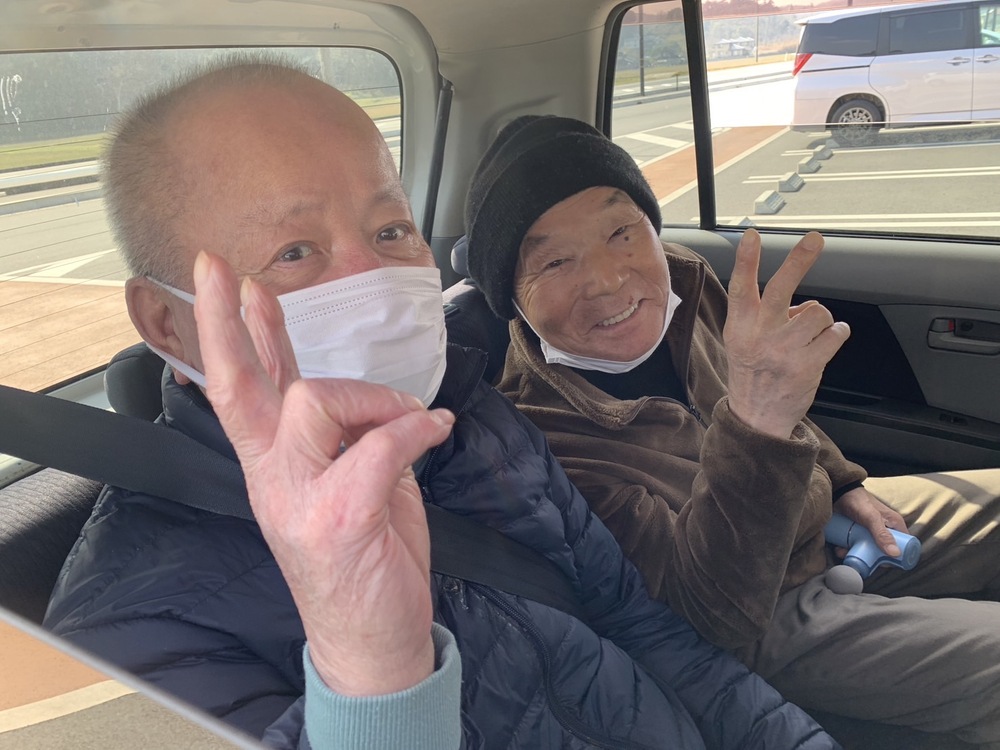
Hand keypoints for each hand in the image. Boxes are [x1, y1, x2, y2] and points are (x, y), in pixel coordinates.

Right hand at [191, 251, 454, 696]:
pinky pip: (379, 445)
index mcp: (274, 463)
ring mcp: (299, 498)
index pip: (241, 387)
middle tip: (226, 273)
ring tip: (412, 419)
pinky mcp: (337, 518)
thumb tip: (368, 393)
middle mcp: (274, 475)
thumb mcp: (352, 484)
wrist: (372, 640)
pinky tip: (437, 429)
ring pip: (317, 401)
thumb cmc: (366, 557)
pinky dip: (415, 429)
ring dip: (377, 398)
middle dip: (230, 324)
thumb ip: (349, 434)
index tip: (222, 278)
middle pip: (244, 386)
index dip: (229, 330)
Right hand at [724, 229, 850, 438]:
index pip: (742, 286)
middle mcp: (760, 335)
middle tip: (815, 238)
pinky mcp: (807, 365)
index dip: (747, 259)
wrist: (757, 418)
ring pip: (819, 312)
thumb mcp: (742, 341)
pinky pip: (835, 334)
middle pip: (782, 288)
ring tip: (812, 334)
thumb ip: (764, 318)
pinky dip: (837, 335)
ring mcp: (784, 351)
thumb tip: (802, 305)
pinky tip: (825, 344)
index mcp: (740, 326)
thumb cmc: (753, 372)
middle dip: (800, 259)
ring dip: (822, 320)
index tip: (751, 236)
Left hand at [833, 486, 909, 557]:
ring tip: (843, 552)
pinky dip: (850, 550)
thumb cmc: (858, 501)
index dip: (895, 558)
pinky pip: (858, 545)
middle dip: (870, 558)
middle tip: (858, 557)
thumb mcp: (870, 517)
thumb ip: (882, 533)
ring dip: (857, 554)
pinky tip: (840, 549)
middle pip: (884, 552)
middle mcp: (885, 529)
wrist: (838, 492)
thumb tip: (895, 553)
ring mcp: (871, 532)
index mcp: (895, 525)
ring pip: (869, 550)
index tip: (881, 563)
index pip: (904, 547)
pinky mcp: (859, 533)